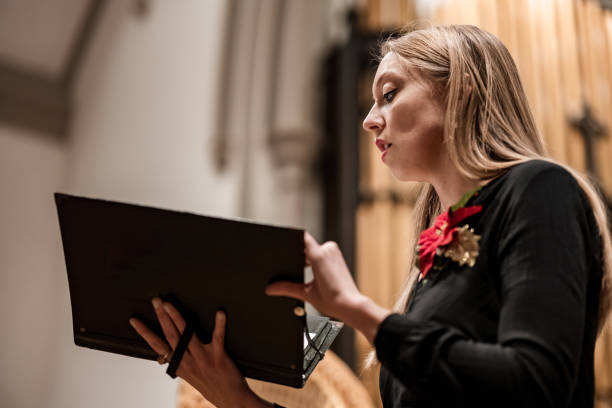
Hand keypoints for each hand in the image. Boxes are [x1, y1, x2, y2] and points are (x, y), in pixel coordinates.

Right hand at [129, 298, 270, 407]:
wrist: (230, 399)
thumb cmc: (210, 384)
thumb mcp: (189, 374)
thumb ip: (181, 358)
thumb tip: (172, 344)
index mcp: (179, 365)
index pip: (157, 346)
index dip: (145, 332)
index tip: (134, 320)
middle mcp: (187, 362)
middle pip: (170, 335)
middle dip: (161, 316)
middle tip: (156, 300)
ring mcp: (202, 359)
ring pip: (186, 334)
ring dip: (177, 317)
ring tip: (169, 304)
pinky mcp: (218, 357)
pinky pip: (218, 337)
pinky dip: (219, 324)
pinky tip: (220, 313)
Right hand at [266, 232, 390, 343]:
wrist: (351, 306)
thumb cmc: (333, 300)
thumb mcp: (306, 294)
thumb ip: (286, 288)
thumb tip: (270, 288)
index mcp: (319, 255)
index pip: (302, 237)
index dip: (291, 238)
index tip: (283, 243)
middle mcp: (328, 250)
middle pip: (306, 246)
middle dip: (298, 256)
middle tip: (296, 271)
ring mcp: (334, 252)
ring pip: (314, 250)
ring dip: (308, 260)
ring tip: (311, 277)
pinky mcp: (337, 257)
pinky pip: (322, 254)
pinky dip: (316, 262)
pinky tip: (316, 276)